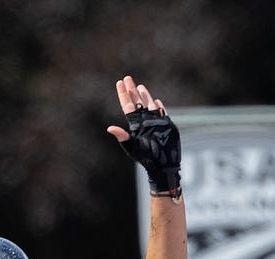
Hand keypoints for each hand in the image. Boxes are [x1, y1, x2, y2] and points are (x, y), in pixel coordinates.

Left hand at [107, 75, 181, 194]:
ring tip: (139, 86)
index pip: (127, 105)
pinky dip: (158, 106)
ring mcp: (155, 122)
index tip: (120, 82)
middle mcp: (144, 121)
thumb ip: (122, 137)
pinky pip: (161, 112)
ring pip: (148, 105)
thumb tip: (109, 128)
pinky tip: (156, 101)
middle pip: (136, 102)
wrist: (163, 164)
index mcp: (135, 124)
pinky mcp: (165, 125)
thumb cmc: (147, 157)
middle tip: (127, 78)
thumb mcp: (133, 146)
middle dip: (132, 90)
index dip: (123, 94)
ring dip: (144, 95)